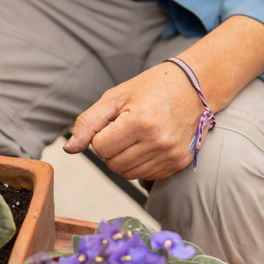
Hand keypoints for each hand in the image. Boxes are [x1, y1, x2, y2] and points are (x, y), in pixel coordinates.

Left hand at [63, 16, 263, 180]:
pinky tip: (149, 144)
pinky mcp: (179, 163)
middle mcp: (158, 141)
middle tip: (124, 129)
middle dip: (111, 149)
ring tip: (136, 136)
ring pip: (127, 174)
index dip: (100, 136)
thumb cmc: (150, 89)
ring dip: (124, 158)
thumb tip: (69, 149)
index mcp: (140, 121)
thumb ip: (88, 123)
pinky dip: (140, 163)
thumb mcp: (114, 97)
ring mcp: (171, 154)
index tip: (113, 123)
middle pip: (112, 165)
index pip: (100, 148)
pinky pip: (145, 176)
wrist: (194, 87)